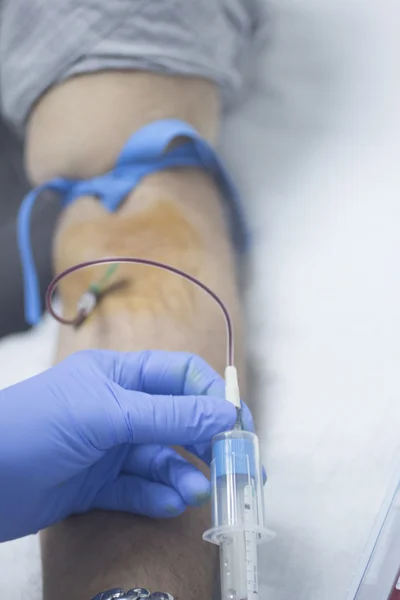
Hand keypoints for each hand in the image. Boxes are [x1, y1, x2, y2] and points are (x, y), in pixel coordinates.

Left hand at [0, 350, 252, 541]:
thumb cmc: (36, 426)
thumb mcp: (107, 414)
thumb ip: (168, 416)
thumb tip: (225, 413)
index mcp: (120, 376)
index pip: (180, 375)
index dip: (211, 395)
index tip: (236, 421)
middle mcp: (119, 409)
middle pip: (177, 421)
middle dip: (207, 442)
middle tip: (237, 467)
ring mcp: (108, 448)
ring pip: (160, 459)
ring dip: (183, 474)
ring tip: (198, 492)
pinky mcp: (96, 484)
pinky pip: (138, 489)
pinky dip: (156, 497)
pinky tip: (170, 504)